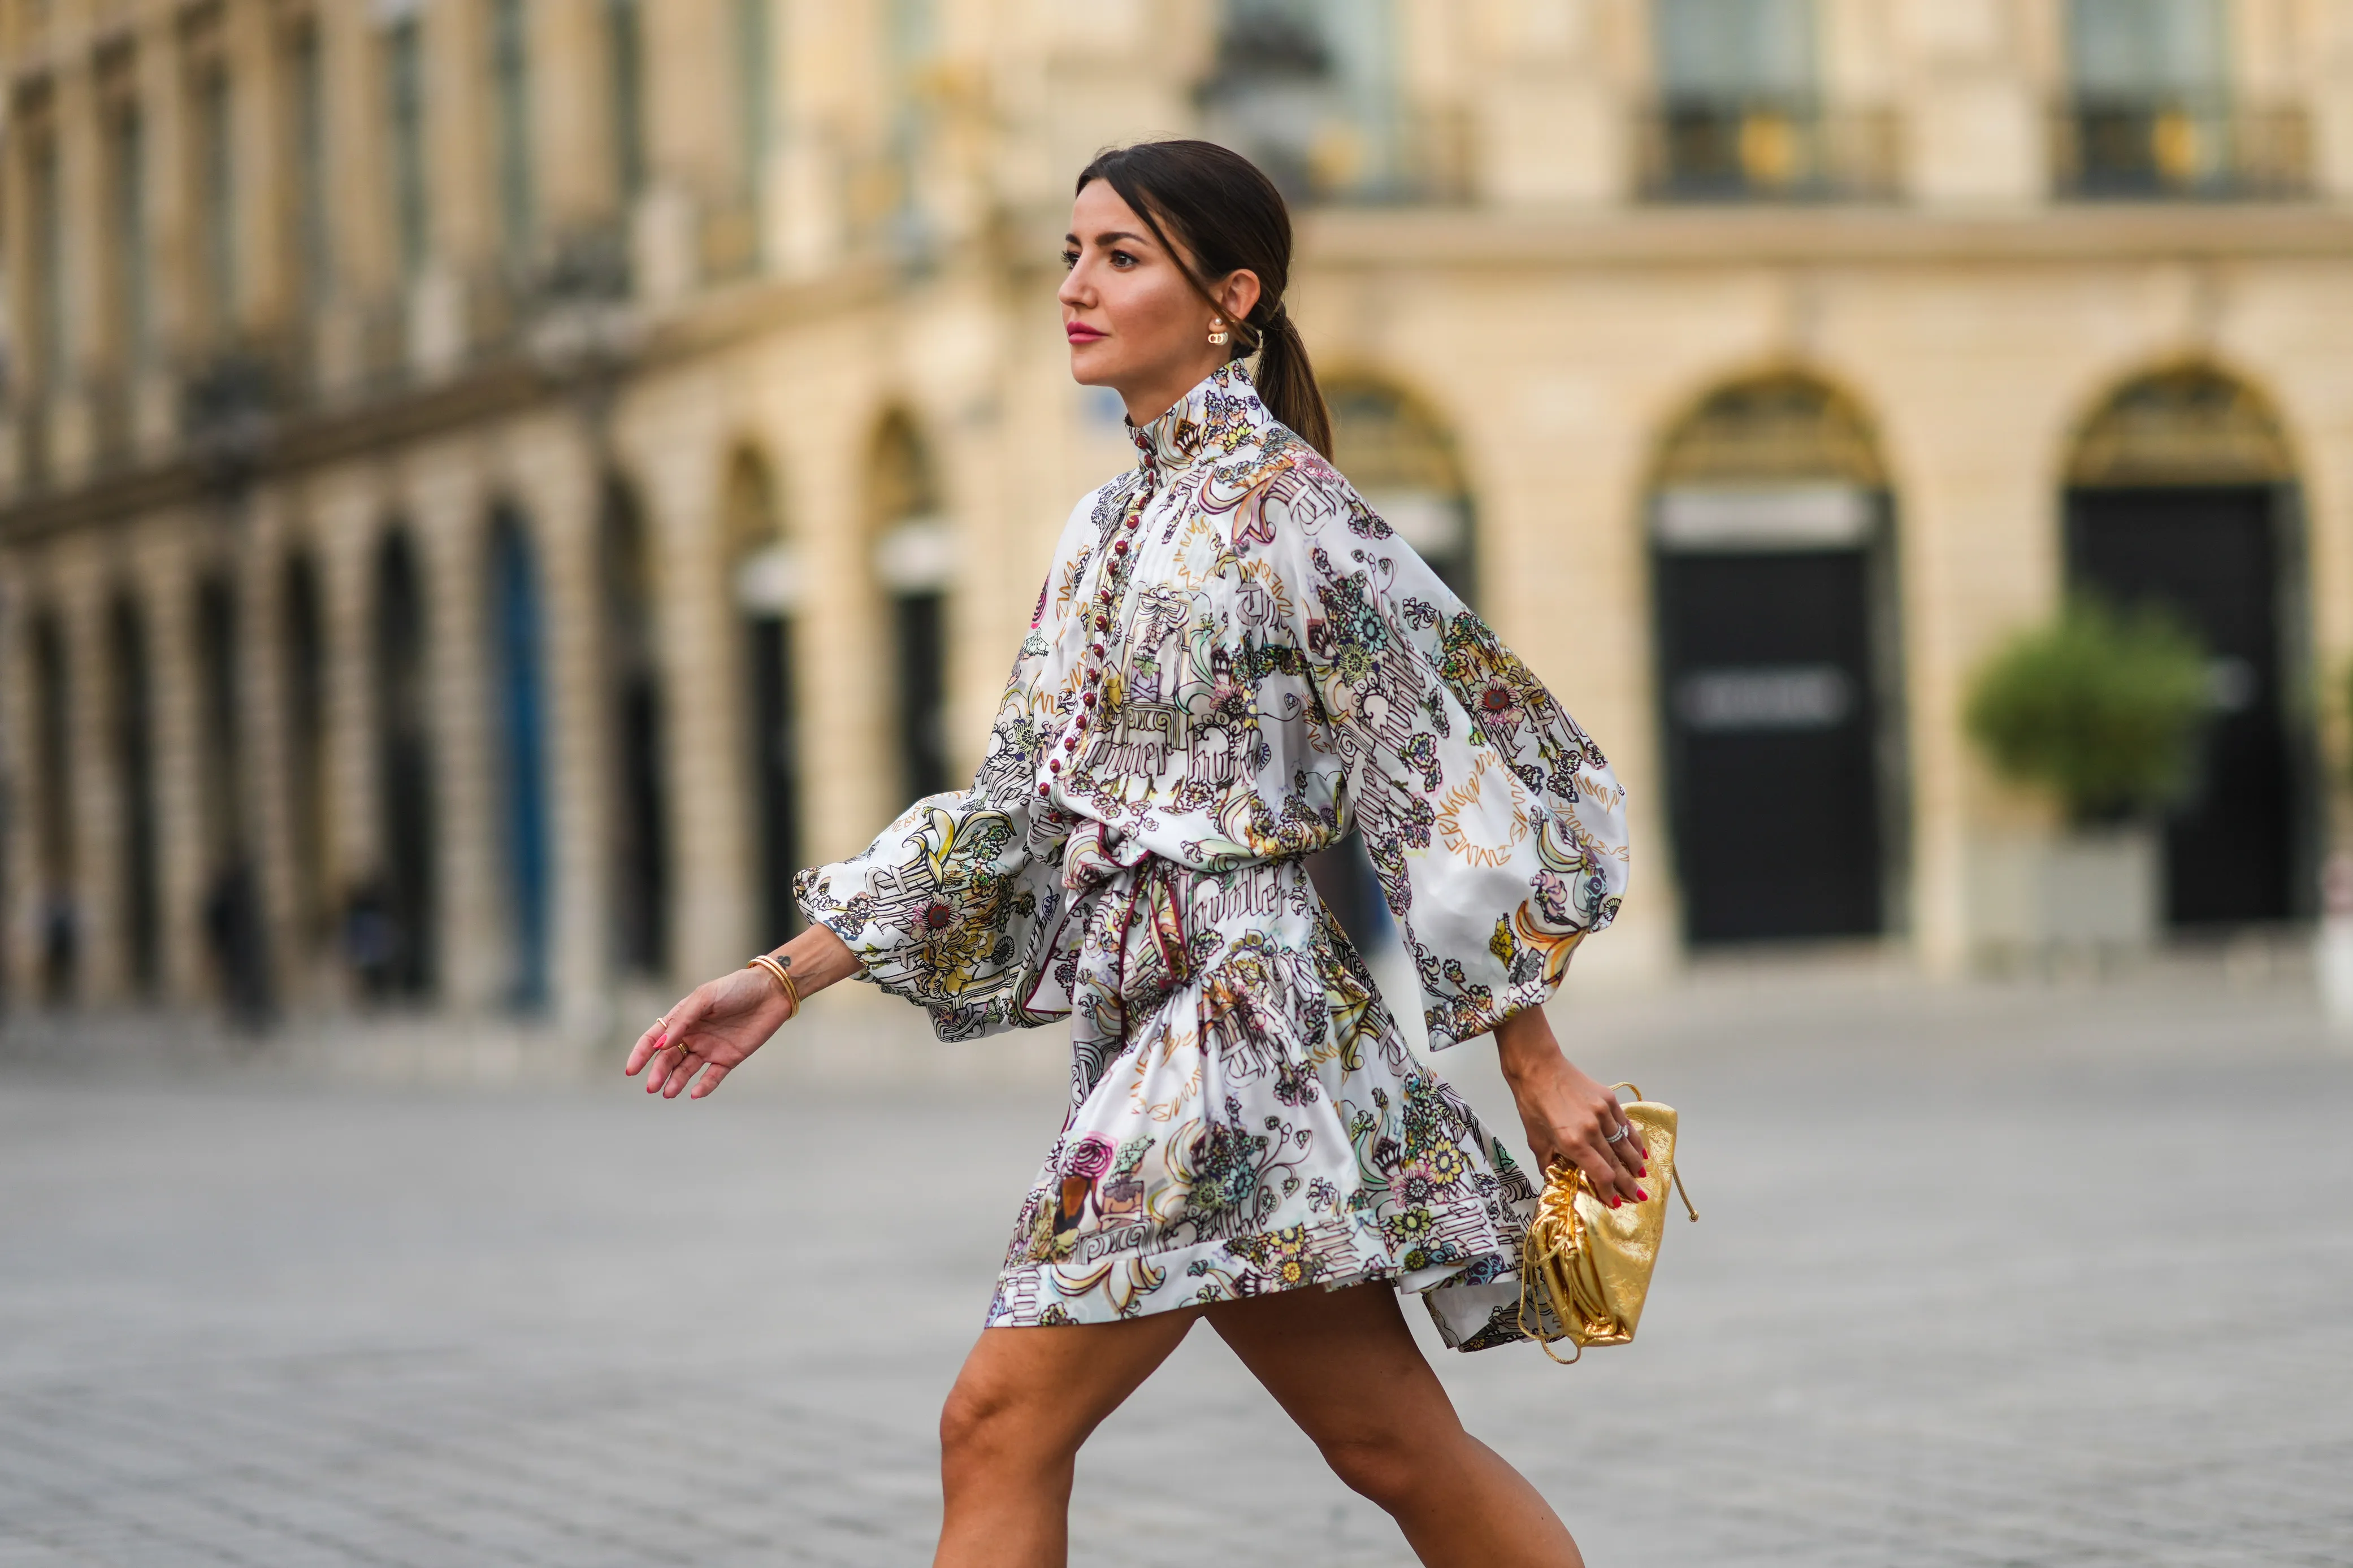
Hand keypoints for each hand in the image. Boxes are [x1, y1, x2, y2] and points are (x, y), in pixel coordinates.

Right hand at [625, 966, 794, 1099]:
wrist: (771, 992)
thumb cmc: (736, 988)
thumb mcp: (705, 997)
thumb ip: (682, 1020)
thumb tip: (660, 1045)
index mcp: (682, 1019)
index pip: (654, 1039)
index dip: (641, 1054)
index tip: (631, 1070)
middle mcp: (693, 1036)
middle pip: (668, 1059)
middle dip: (658, 1073)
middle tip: (652, 1087)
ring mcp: (710, 1048)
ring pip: (686, 1070)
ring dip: (675, 1082)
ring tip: (668, 1093)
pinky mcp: (728, 1059)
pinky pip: (712, 1077)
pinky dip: (703, 1086)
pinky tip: (694, 1093)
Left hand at [1492, 1006, 1648, 1206]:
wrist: (1538, 1068)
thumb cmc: (1532, 1103)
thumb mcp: (1535, 1139)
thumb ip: (1548, 1162)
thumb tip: (1554, 1179)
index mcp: (1572, 1142)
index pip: (1601, 1174)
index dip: (1610, 1191)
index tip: (1615, 1202)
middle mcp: (1591, 1130)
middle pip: (1617, 1163)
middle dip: (1628, 1183)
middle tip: (1639, 1197)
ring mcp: (1602, 1113)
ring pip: (1625, 1145)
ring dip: (1635, 1163)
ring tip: (1641, 1176)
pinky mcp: (1608, 1099)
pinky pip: (1626, 1125)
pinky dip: (1634, 1139)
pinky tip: (1639, 1150)